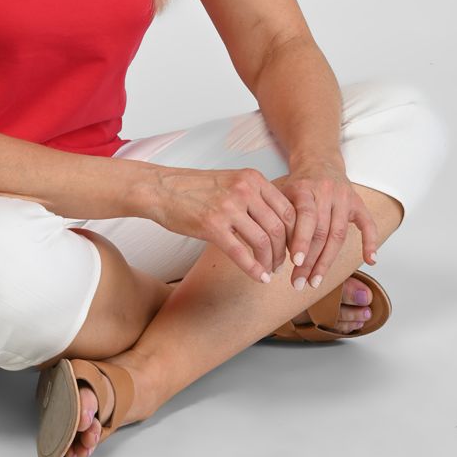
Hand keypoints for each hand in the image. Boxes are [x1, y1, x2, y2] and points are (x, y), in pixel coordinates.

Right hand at [150, 166, 297, 283]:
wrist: (161, 189)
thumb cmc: (194, 188)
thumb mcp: (231, 181)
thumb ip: (254, 196)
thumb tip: (278, 222)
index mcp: (252, 178)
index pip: (287, 209)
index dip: (294, 233)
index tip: (292, 247)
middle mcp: (244, 190)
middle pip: (278, 228)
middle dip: (284, 251)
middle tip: (282, 263)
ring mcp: (228, 207)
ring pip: (263, 242)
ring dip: (270, 262)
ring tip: (269, 270)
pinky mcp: (212, 226)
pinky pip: (241, 253)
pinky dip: (254, 270)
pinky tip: (259, 278)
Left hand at [277, 161, 378, 289]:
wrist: (318, 160)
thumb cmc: (296, 184)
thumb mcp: (281, 192)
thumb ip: (277, 215)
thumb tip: (266, 249)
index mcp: (305, 188)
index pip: (305, 216)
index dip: (301, 240)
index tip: (295, 263)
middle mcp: (326, 191)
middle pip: (321, 231)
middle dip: (310, 261)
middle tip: (299, 282)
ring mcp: (344, 197)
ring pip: (339, 234)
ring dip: (327, 261)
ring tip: (315, 281)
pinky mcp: (358, 202)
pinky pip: (368, 224)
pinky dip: (370, 242)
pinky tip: (370, 261)